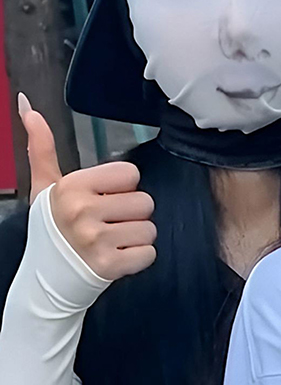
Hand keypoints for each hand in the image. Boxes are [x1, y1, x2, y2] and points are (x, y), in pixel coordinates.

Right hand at [19, 93, 156, 280]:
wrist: (44, 279)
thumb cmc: (52, 228)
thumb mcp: (45, 188)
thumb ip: (42, 147)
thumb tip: (27, 105)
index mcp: (71, 187)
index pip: (131, 174)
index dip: (122, 188)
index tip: (103, 199)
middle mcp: (82, 212)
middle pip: (145, 202)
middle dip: (132, 214)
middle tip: (108, 223)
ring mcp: (95, 240)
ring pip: (150, 229)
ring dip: (136, 237)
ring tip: (112, 240)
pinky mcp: (109, 266)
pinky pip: (149, 254)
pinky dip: (138, 258)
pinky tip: (116, 257)